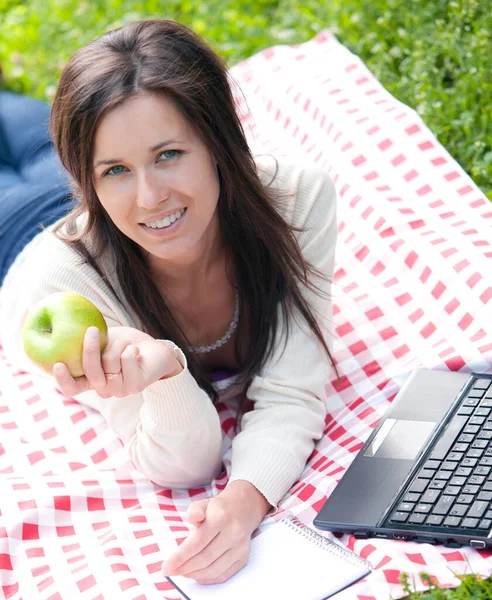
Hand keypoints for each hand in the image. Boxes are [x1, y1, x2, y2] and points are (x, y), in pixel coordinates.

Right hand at [53, 326, 181, 397]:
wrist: (155, 349)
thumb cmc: (125, 343)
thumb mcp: (103, 339)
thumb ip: (83, 338)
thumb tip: (48, 320)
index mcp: (92, 380)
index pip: (72, 388)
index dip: (63, 380)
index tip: (57, 364)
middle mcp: (104, 388)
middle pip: (90, 374)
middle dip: (90, 350)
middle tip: (92, 330)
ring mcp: (120, 390)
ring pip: (109, 365)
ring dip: (118, 346)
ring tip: (127, 343)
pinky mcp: (136, 386)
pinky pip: (126, 362)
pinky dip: (130, 349)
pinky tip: (136, 350)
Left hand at [161, 481, 271, 584]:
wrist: (243, 509)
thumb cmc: (218, 508)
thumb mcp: (204, 503)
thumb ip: (194, 510)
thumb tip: (191, 519)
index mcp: (221, 517)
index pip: (198, 542)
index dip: (180, 557)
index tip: (166, 567)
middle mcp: (233, 533)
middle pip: (205, 558)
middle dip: (184, 568)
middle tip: (171, 571)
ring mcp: (240, 547)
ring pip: (214, 570)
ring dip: (195, 575)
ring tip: (182, 572)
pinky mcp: (243, 558)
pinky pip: (224, 575)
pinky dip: (207, 579)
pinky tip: (196, 574)